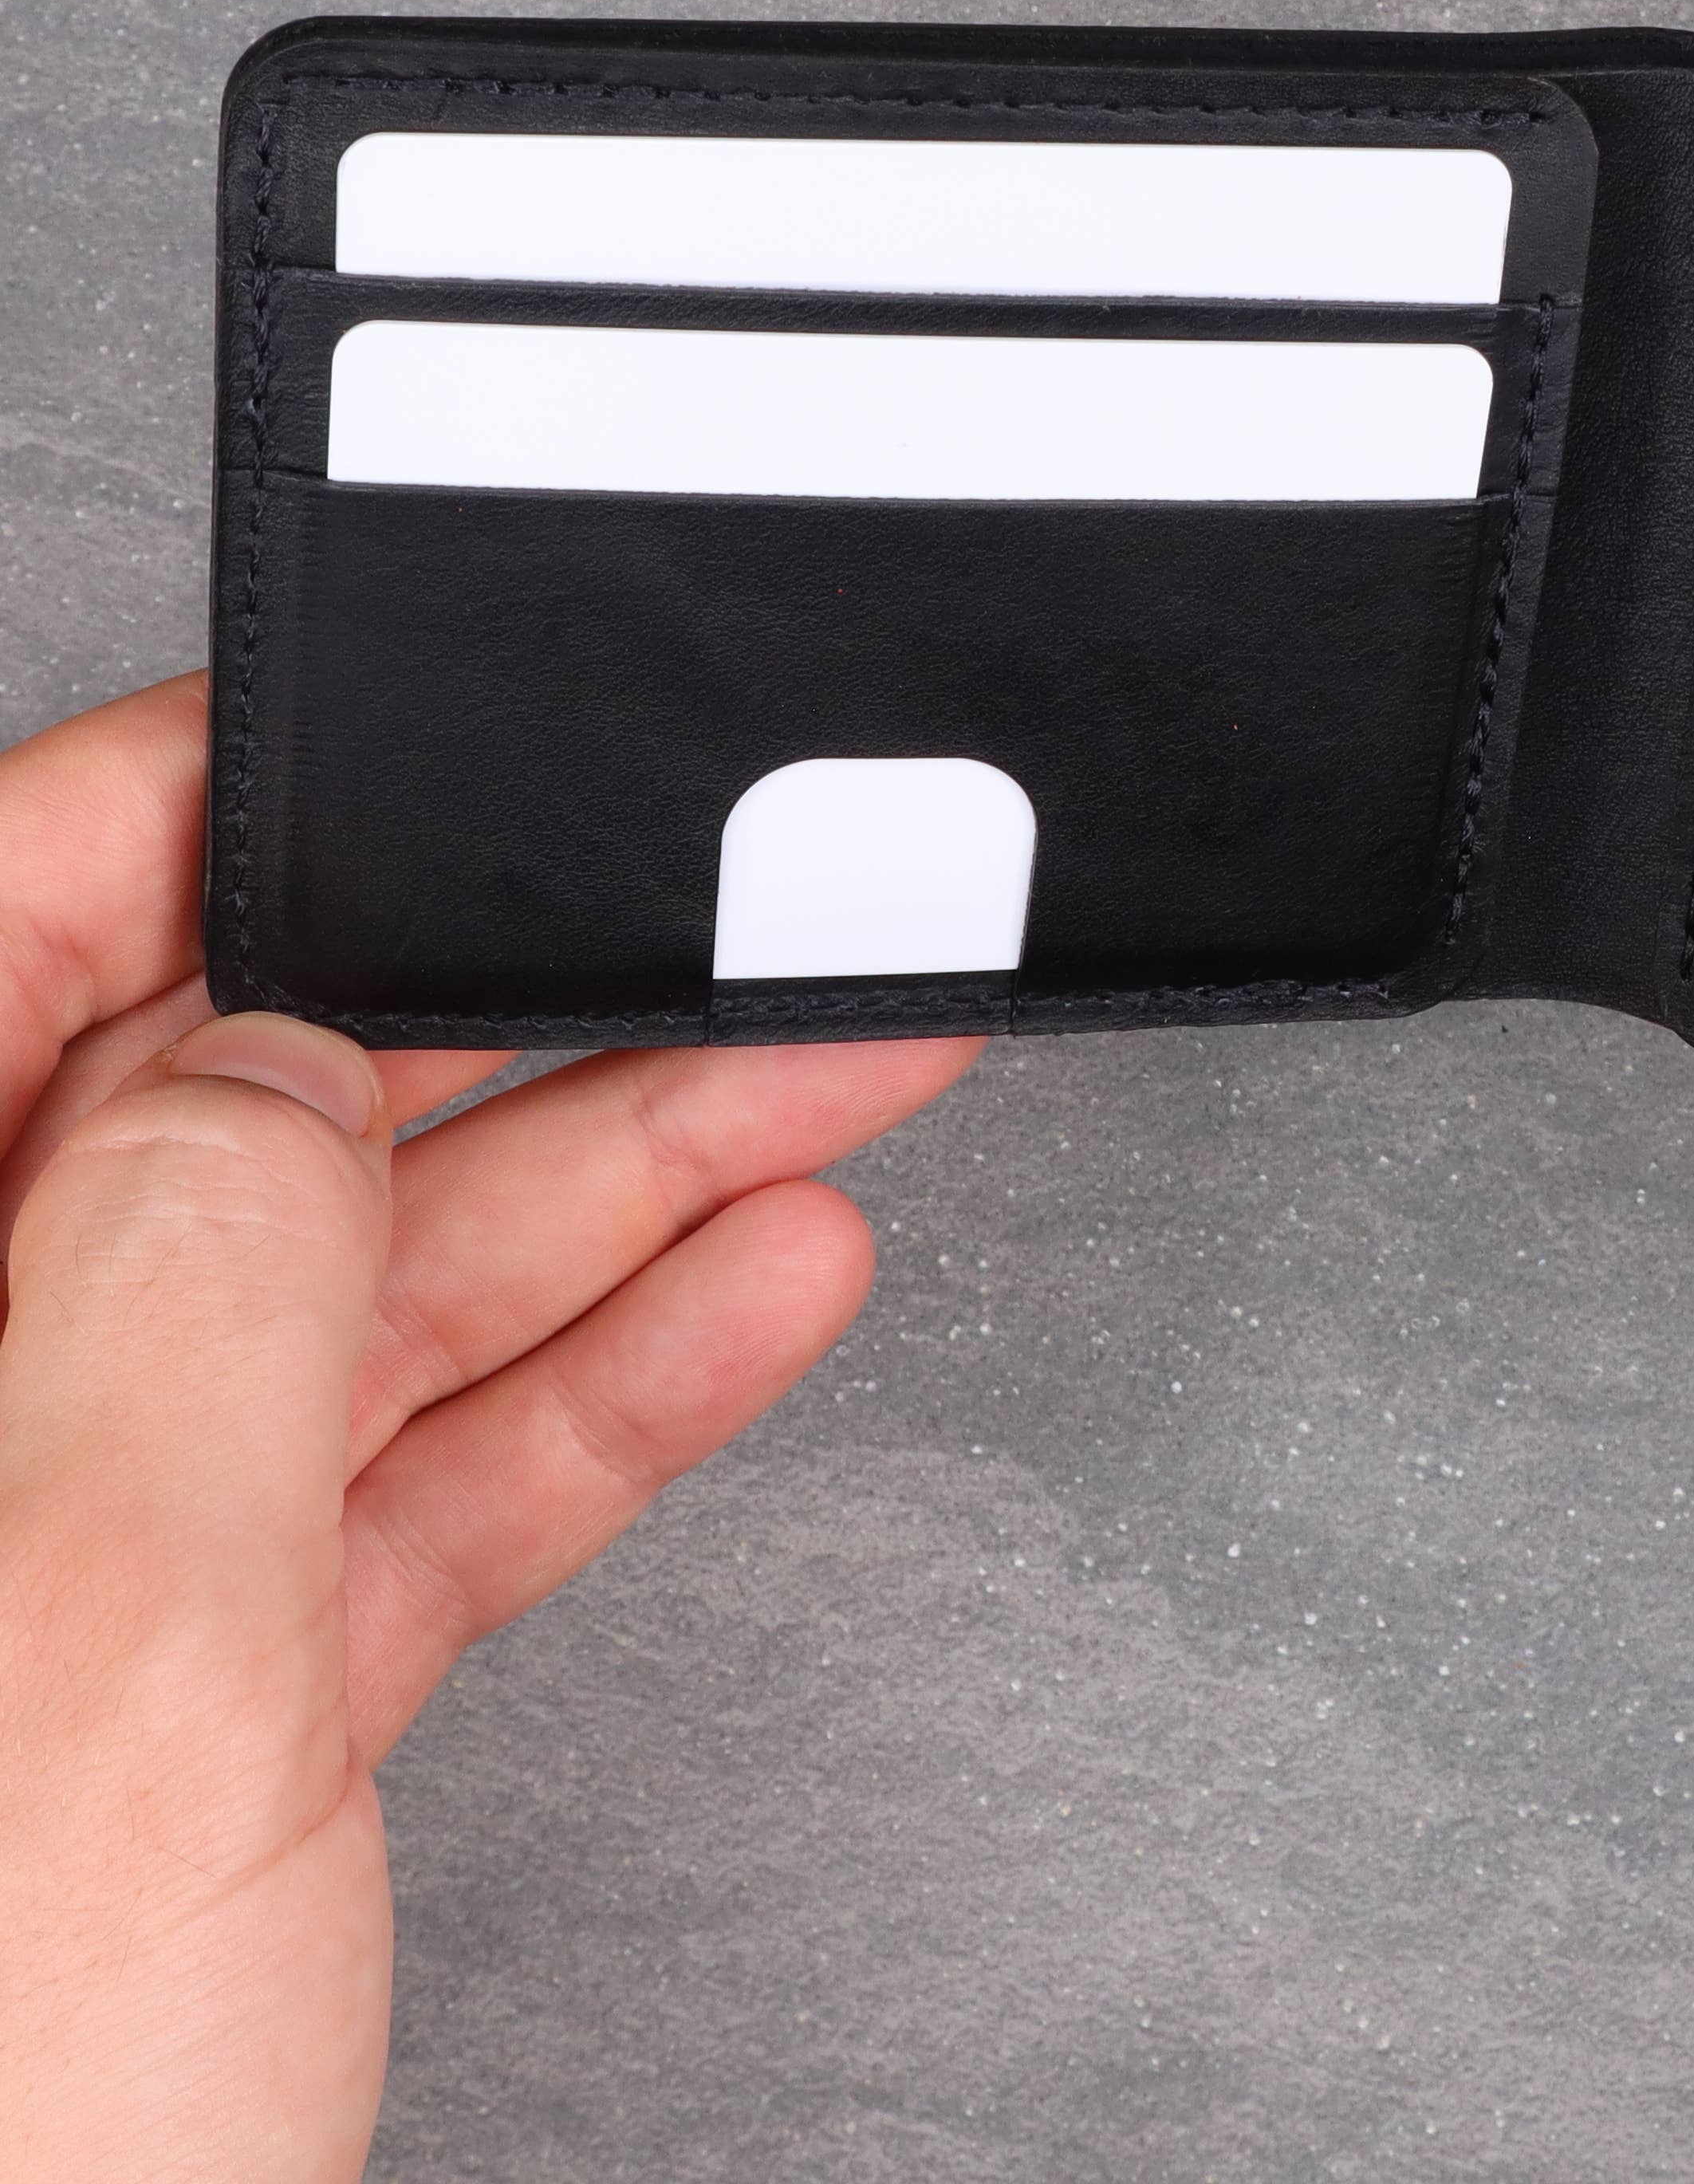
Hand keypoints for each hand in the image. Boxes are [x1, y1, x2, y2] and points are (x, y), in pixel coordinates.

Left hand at [0, 675, 979, 2176]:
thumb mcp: (86, 1648)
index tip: (444, 734)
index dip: (221, 805)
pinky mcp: (155, 1734)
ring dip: (612, 1196)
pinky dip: (586, 1396)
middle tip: (737, 933)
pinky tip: (749, 1293)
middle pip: (197, 1117)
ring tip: (836, 1085)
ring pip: (331, 1310)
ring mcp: (22, 1588)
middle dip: (505, 1013)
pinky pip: (385, 1495)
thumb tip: (274, 1045)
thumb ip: (187, 1269)